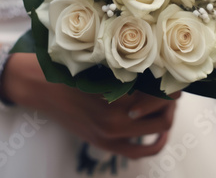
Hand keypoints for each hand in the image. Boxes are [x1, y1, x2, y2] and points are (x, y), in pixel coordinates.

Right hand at [1, 53, 180, 158]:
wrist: (38, 87)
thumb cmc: (69, 67)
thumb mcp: (101, 63)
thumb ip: (129, 70)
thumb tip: (163, 69)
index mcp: (116, 97)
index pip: (160, 93)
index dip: (173, 82)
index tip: (177, 74)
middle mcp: (116, 121)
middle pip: (164, 112)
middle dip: (173, 99)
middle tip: (174, 86)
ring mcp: (110, 136)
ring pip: (157, 130)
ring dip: (166, 116)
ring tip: (167, 102)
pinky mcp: (104, 144)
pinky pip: (139, 151)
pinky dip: (156, 142)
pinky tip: (161, 130)